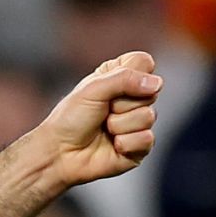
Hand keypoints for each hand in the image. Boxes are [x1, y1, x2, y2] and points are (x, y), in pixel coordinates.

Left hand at [38, 50, 163, 187]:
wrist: (58, 153)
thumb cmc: (70, 119)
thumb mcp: (93, 89)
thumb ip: (125, 78)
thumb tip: (157, 83)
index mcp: (121, 78)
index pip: (144, 63)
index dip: (130, 74)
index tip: (106, 86)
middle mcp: (133, 98)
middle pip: (151, 91)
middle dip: (121, 104)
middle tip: (102, 112)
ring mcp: (138, 123)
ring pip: (148, 116)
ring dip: (119, 125)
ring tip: (104, 129)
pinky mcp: (140, 146)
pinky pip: (147, 139)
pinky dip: (125, 143)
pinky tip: (112, 145)